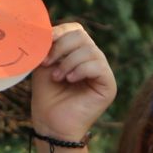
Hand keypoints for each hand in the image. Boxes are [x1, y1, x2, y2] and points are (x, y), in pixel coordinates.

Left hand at [29, 22, 116, 142]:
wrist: (51, 123)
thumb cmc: (47, 96)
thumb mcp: (44, 65)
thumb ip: (48, 46)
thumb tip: (47, 28)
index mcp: (79, 53)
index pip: (75, 30)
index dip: (59, 33)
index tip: (43, 46)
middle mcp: (93, 59)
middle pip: (81, 36)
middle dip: (61, 47)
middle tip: (47, 63)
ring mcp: (102, 72)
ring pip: (89, 50)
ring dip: (68, 62)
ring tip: (58, 77)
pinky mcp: (108, 85)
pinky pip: (97, 65)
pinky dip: (80, 70)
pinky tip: (70, 80)